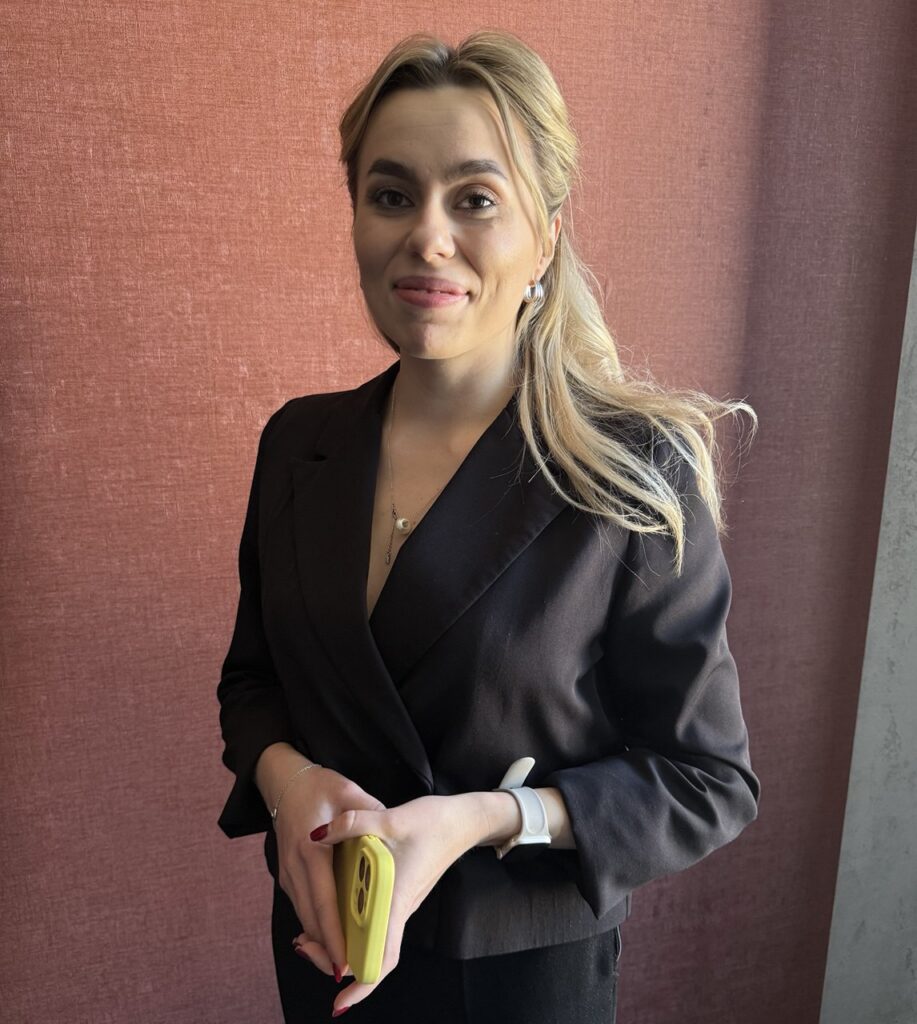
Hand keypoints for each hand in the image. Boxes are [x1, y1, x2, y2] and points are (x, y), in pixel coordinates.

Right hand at [272, 765, 385, 981]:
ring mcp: (286, 871)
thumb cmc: (319, 786)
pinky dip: (314, 923)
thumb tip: (389, 831)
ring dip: (320, 939)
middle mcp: (294, 865)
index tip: (344, 959)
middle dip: (327, 947)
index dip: (334, 933)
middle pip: (310, 917)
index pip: (324, 900)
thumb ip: (368, 812)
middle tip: (350, 972)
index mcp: (311, 848)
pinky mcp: (286, 873)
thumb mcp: (348, 791)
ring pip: (303, 915)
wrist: (284, 780)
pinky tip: (329, 936)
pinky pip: (300, 905)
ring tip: (342, 961)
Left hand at [307, 793, 488, 1015]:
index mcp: (396, 900)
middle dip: (334, 959)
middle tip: (304, 947)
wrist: (462, 822)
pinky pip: (373, 918)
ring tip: (309, 931)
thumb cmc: (433, 824)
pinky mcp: (399, 892)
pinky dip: (349, 919)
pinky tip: (332, 903)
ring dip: (339, 939)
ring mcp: (399, 903)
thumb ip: (351, 824)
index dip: (362, 984)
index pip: (382, 958)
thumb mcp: (389, 818)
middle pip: (369, 954)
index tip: (339, 1000)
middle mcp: (398, 908)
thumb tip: (317, 834)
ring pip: (369, 936)